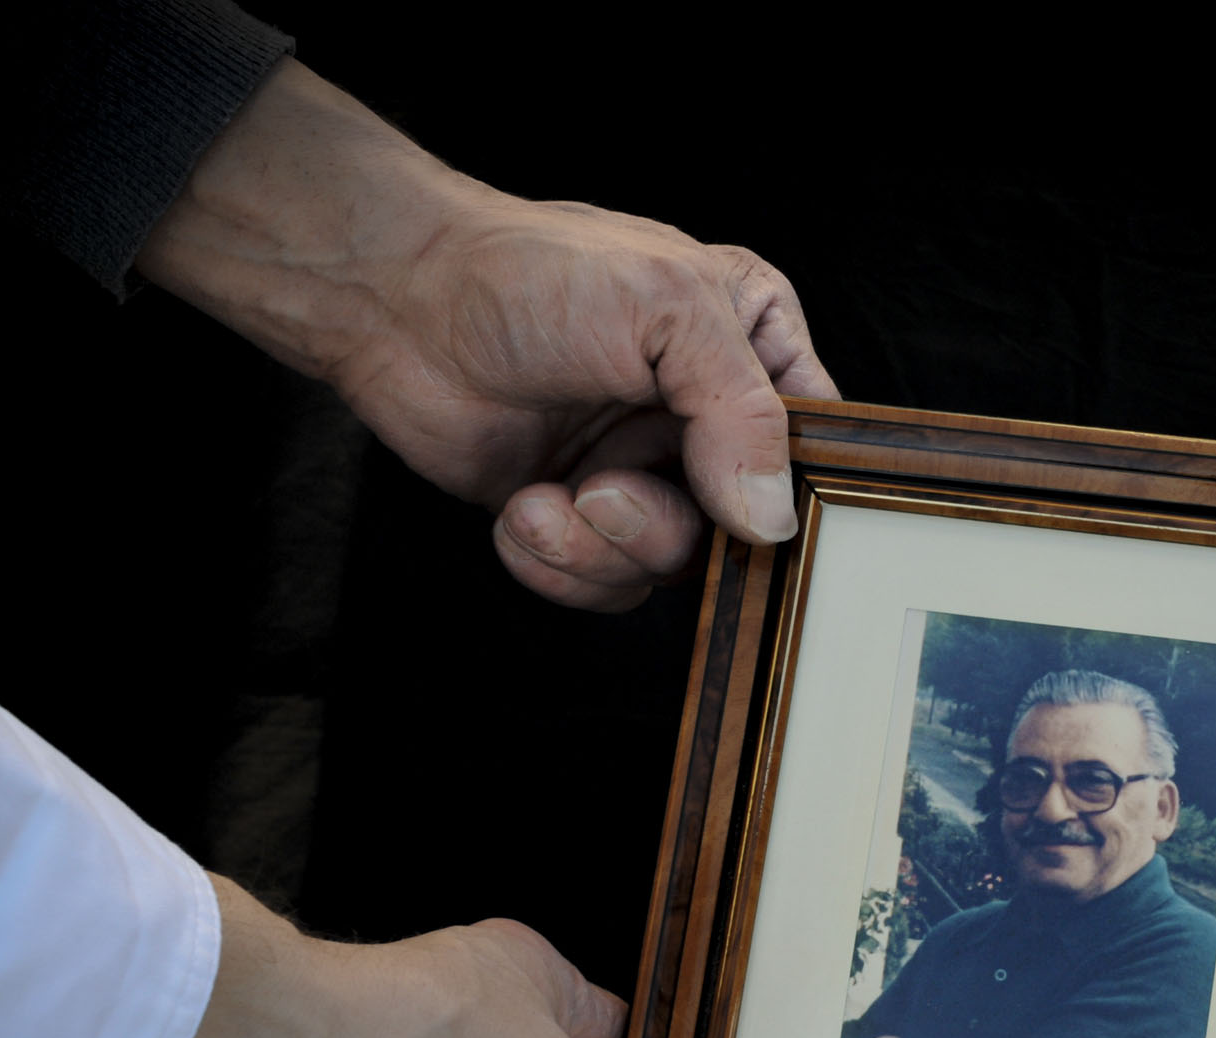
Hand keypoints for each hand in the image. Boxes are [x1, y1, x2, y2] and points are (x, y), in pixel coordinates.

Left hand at [136, 61, 839, 612]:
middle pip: (743, 526)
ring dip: (602, 548)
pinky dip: (558, 561)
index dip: (786, 491)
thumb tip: (772, 518)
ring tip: (553, 497)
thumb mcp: (668, 312)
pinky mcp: (581, 514)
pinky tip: (523, 508)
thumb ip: (742, 411)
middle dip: (665, 526)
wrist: (399, 305)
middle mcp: (706, 413)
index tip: (734, 509)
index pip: (816, 443)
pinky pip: (605, 583)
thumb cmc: (531, 276)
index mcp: (752, 342)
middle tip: (605, 493)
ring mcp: (645, 467)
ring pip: (672, 566)